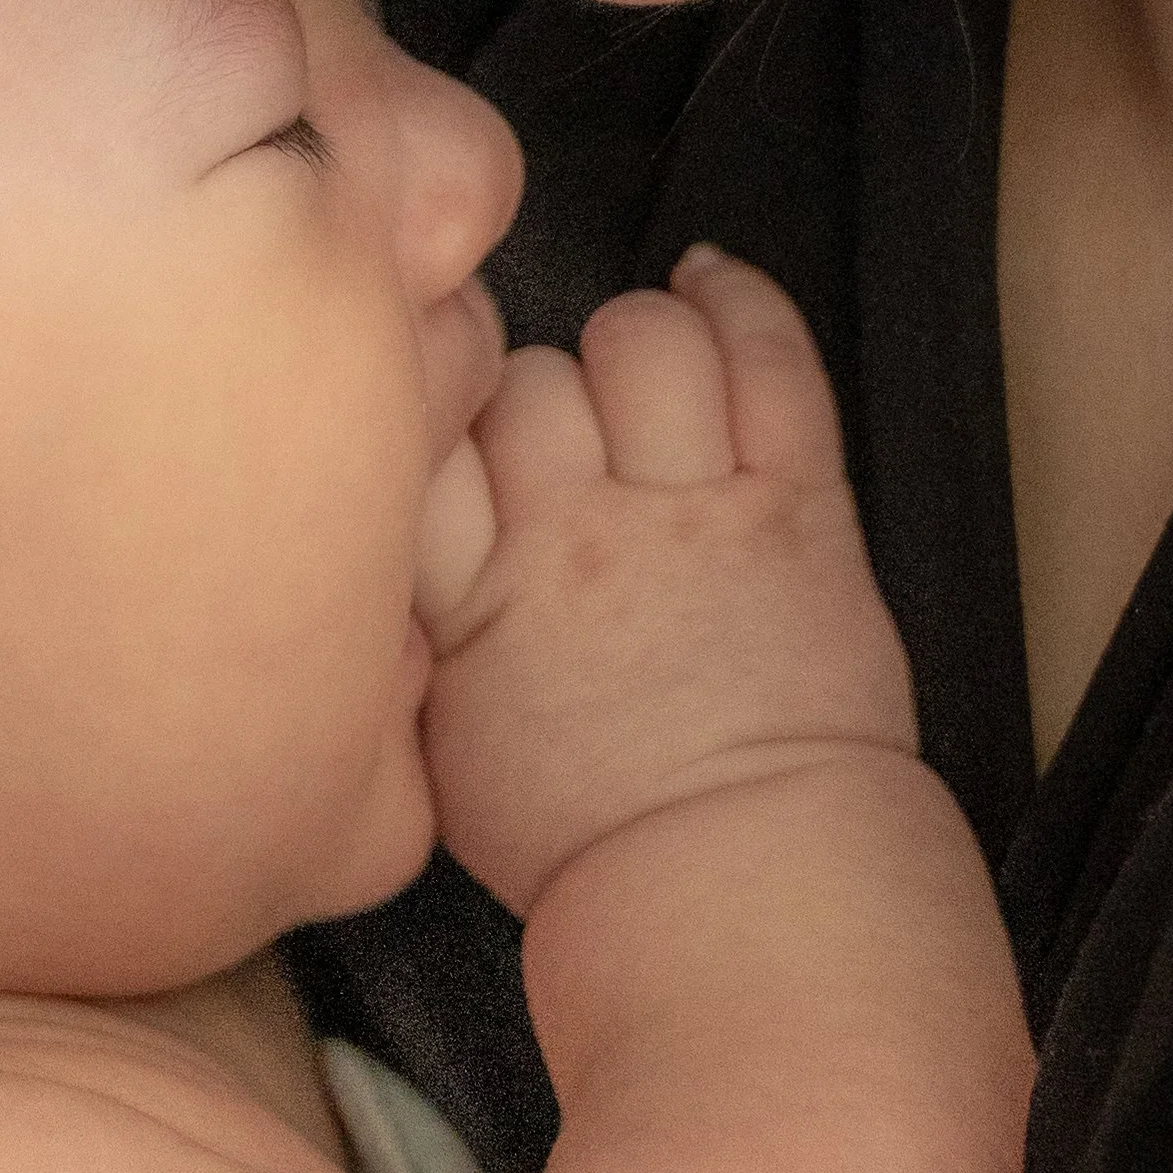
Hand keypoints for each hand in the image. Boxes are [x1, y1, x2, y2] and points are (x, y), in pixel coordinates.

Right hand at [422, 248, 915, 919]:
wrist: (747, 890)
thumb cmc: (592, 840)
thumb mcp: (439, 743)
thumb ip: (403, 626)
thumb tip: (373, 536)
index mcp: (470, 606)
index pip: (419, 438)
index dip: (425, 412)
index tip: (435, 420)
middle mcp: (573, 542)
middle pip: (523, 380)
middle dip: (531, 391)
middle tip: (554, 438)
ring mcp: (692, 516)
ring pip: (640, 342)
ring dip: (631, 342)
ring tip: (635, 378)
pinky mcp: (799, 508)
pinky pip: (772, 360)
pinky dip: (740, 302)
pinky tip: (709, 282)